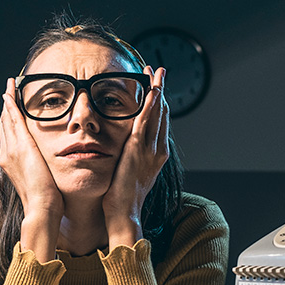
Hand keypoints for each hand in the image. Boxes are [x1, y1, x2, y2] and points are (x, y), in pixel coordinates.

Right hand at [0, 78, 63, 259]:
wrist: (41, 210)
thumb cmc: (45, 202)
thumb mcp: (41, 181)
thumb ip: (40, 170)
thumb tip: (46, 167)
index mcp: (11, 163)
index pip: (9, 135)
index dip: (9, 119)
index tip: (11, 106)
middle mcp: (7, 155)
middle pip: (4, 124)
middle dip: (6, 106)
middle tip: (8, 89)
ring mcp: (11, 150)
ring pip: (7, 119)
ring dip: (8, 102)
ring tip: (9, 87)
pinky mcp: (21, 147)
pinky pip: (14, 121)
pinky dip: (12, 106)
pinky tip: (12, 95)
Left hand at [102, 66, 169, 247]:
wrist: (124, 213)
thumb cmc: (122, 198)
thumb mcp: (129, 172)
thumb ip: (130, 157)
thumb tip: (124, 149)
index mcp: (155, 154)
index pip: (160, 122)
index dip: (159, 102)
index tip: (156, 86)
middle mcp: (157, 149)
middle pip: (162, 113)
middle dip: (160, 90)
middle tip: (159, 72)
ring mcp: (149, 149)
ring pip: (156, 113)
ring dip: (157, 91)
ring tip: (156, 73)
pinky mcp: (137, 149)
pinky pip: (145, 122)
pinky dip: (149, 105)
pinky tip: (151, 91)